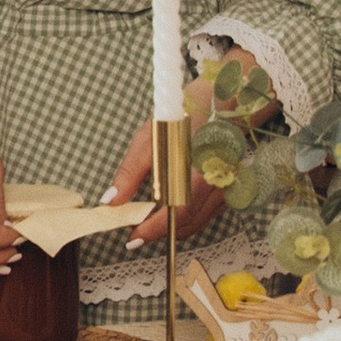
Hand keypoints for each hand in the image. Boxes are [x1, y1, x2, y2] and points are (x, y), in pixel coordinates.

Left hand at [105, 72, 231, 252]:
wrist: (220, 103)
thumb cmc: (183, 117)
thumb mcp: (149, 139)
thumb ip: (130, 173)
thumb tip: (111, 200)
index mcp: (199, 169)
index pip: (177, 211)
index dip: (154, 229)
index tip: (133, 238)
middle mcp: (218, 183)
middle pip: (188, 223)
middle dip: (159, 232)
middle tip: (135, 233)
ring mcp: (227, 187)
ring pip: (198, 221)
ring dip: (173, 228)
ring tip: (148, 224)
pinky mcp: (229, 189)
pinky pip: (207, 213)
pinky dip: (188, 219)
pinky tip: (171, 214)